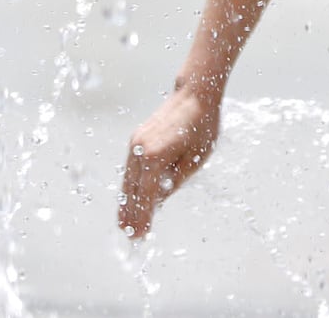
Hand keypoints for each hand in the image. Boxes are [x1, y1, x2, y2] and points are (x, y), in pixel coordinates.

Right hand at [118, 85, 220, 237]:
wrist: (195, 93)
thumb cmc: (202, 125)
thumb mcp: (195, 158)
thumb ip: (175, 181)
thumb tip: (158, 199)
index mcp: (155, 156)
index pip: (145, 195)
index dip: (142, 217)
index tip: (139, 235)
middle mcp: (140, 149)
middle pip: (131, 189)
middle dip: (130, 213)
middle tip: (130, 236)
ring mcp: (136, 143)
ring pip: (128, 179)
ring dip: (127, 201)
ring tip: (126, 223)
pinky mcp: (137, 139)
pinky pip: (131, 168)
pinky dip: (131, 185)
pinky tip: (131, 198)